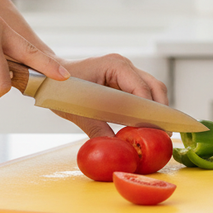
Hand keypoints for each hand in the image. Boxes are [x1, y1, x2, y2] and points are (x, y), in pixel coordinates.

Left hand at [53, 54, 168, 137]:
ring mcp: (126, 72)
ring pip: (153, 88)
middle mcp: (125, 66)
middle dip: (161, 109)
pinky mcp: (124, 81)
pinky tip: (145, 123)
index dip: (151, 109)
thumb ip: (96, 128)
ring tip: (158, 130)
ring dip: (156, 108)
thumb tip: (114, 146)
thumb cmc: (60, 88)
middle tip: (163, 131)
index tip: (156, 128)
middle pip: (155, 86)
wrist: (48, 77)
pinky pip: (143, 93)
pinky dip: (147, 107)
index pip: (142, 88)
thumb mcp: (77, 111)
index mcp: (115, 66)